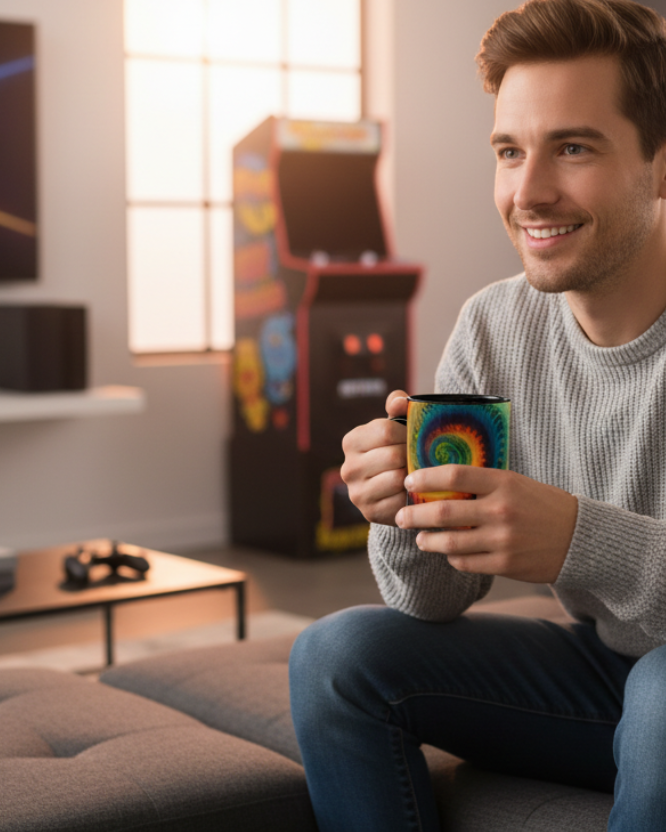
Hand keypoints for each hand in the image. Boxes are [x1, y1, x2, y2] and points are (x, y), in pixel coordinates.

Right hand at [341, 390, 408, 524]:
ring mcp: (356, 492)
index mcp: (351, 441)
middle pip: (392, 455)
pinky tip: (415, 491)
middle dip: (413, 456)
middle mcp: (348, 467)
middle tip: (424, 458)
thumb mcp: (396, 427)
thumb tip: (400, 400)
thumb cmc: (397, 451)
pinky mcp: (369, 512)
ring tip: (420, 473)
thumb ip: (398, 407)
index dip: (408, 434)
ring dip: (414, 476)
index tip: (416, 439)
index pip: (385, 430)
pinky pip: (399, 501)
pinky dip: (411, 496)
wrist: (393, 492)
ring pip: (396, 478)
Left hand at [395, 465, 577, 583]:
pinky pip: (465, 562)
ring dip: (427, 540)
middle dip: (414, 514)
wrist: (579, 538)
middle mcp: (501, 510)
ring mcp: (503, 540)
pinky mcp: (505, 565)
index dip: (425, 477)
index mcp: (503, 482)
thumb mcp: (515, 483)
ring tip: (419, 538)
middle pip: (444, 511)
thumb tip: (439, 480)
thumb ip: (482, 482)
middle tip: (400, 515)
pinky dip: (451, 557)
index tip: (408, 480)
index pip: (454, 475)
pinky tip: (448, 552)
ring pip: (449, 542)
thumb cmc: (540, 504)